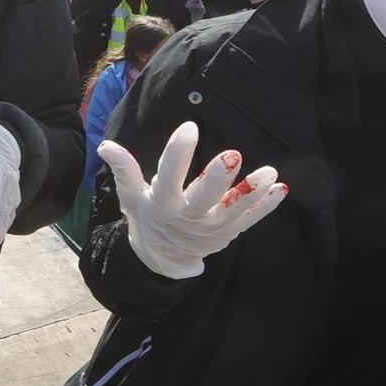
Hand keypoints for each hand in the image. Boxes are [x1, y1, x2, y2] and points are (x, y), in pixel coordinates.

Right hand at [95, 121, 289, 278]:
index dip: (178, 153)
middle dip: (218, 179)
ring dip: (251, 192)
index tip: (190, 127)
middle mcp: (187, 216)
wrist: (163, 258)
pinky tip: (280, 189)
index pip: (168, 176)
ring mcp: (211, 227)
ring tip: (269, 172)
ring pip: (232, 210)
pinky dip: (265, 207)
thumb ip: (124, 170)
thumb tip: (105, 145)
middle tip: (234, 155)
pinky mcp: (228, 232)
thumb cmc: (148, 217)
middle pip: (203, 198)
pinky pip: (249, 220)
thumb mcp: (131, 196)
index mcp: (162, 203)